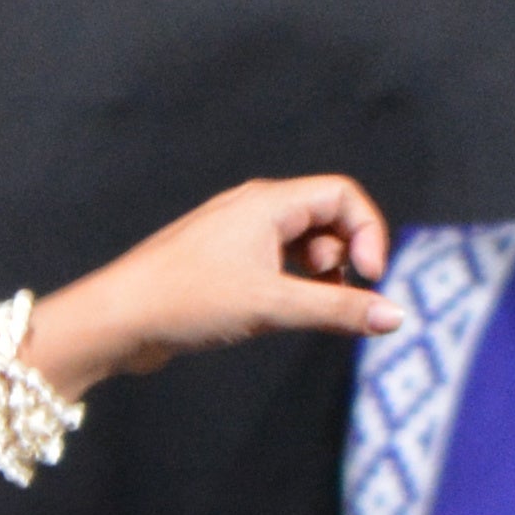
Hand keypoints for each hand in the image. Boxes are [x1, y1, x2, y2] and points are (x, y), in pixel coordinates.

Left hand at [33, 176, 401, 388]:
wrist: (118, 318)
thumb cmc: (187, 300)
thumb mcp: (274, 306)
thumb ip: (339, 309)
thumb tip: (396, 316)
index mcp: (267, 202)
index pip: (342, 195)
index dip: (368, 232)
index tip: (369, 277)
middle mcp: (253, 209)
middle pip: (325, 217)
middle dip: (345, 256)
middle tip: (338, 296)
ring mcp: (235, 235)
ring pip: (299, 244)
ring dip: (319, 274)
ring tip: (308, 310)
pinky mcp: (221, 263)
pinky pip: (274, 263)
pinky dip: (291, 285)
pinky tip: (279, 315)